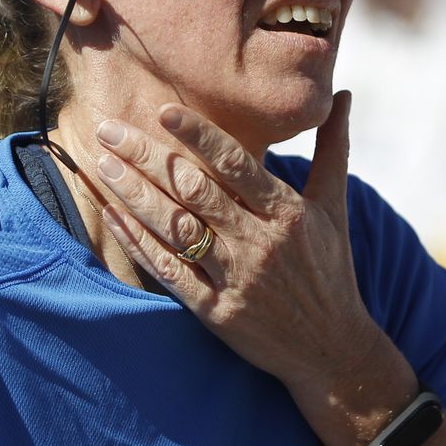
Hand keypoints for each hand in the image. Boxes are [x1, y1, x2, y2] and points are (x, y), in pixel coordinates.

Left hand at [92, 91, 383, 394]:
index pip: (237, 165)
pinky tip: (114, 217)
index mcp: (287, 212)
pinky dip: (139, 243)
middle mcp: (259, 242)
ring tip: (103, 163)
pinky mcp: (215, 311)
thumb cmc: (331, 271)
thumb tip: (343, 94)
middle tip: (109, 129)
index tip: (164, 110)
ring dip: (135, 194)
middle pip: (194, 191)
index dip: (200, 136)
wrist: (332, 350)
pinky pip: (169, 271)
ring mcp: (235, 278)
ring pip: (176, 228)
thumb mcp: (335, 208)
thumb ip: (333, 149)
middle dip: (147, 157)